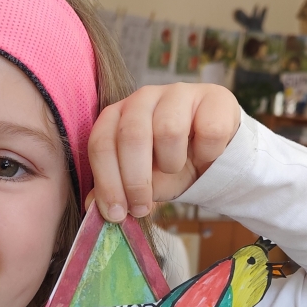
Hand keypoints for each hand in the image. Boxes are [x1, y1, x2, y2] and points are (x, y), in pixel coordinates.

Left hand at [86, 82, 239, 220]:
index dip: (107, 182)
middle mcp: (144, 98)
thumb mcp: (142, 180)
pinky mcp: (214, 97)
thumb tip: (91, 206)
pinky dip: (207, 154)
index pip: (101, 143)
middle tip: (142, 207)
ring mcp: (179, 93)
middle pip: (131, 136)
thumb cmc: (171, 163)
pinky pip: (208, 131)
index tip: (116, 213)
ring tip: (176, 167)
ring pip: (169, 131)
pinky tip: (206, 156)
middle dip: (134, 180)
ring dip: (172, 163)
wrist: (215, 153)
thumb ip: (116, 189)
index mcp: (118, 115)